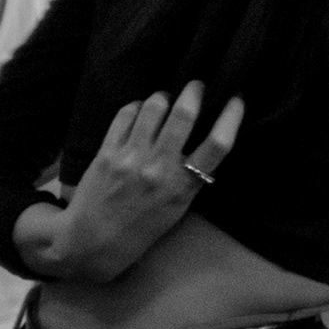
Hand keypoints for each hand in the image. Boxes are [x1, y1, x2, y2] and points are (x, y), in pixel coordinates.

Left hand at [24, 82, 242, 283]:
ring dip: (163, 98)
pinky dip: (137, 107)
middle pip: (183, 115)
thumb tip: (206, 139)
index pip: (217, 145)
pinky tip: (140, 112)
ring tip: (164, 101)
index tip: (236, 99)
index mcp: (182, 186)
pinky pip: (126, 114)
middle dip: (194, 91)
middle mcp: (158, 169)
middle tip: (196, 86)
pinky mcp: (107, 152)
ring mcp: (130, 159)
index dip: (231, 116)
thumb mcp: (178, 206)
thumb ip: (191, 175)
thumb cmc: (142, 226)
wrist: (92, 242)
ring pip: (153, 107)